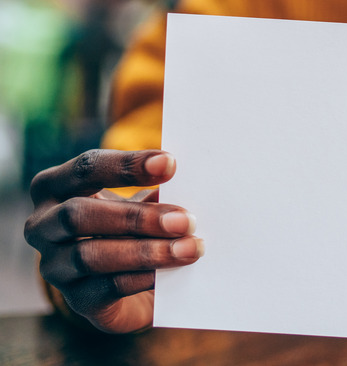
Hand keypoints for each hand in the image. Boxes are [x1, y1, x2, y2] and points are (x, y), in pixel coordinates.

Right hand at [25, 149, 202, 333]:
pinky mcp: (76, 298)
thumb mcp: (136, 204)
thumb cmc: (128, 228)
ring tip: (188, 248)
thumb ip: (153, 193)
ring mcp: (54, 265)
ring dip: (146, 251)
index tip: (170, 163)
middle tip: (185, 220)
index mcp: (54, 187)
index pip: (85, 168)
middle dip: (136, 217)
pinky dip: (143, 277)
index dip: (126, 165)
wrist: (125, 285)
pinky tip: (172, 271)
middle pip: (79, 215)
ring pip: (91, 256)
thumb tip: (187, 185)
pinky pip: (107, 287)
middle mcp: (42, 225)